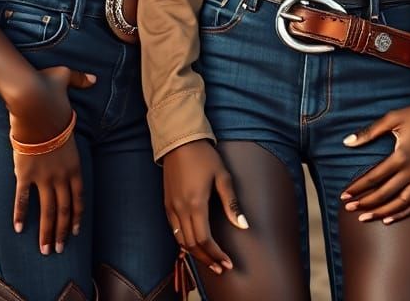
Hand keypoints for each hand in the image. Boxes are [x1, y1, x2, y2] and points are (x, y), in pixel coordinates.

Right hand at [7, 65, 96, 254]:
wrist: (32, 99)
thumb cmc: (50, 91)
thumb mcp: (70, 83)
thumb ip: (82, 82)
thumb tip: (93, 77)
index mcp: (75, 158)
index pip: (79, 193)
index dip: (78, 213)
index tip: (76, 229)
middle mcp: (62, 171)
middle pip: (65, 208)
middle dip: (63, 230)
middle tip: (59, 249)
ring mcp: (43, 174)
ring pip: (47, 210)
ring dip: (46, 231)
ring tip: (46, 250)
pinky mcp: (25, 172)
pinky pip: (22, 198)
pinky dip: (20, 214)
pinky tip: (18, 228)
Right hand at [163, 140, 247, 274]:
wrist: (179, 142)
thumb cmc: (204, 156)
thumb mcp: (222, 176)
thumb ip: (232, 203)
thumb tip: (243, 225)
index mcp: (196, 203)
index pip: (204, 239)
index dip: (216, 254)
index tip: (227, 263)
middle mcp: (180, 209)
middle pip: (192, 245)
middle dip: (207, 259)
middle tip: (221, 268)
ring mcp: (171, 208)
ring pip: (181, 241)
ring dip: (195, 254)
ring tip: (210, 261)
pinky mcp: (166, 205)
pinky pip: (174, 231)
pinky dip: (184, 243)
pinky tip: (194, 245)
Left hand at [341, 93, 409, 223]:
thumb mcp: (392, 118)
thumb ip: (369, 132)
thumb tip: (346, 143)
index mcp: (401, 156)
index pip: (374, 178)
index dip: (357, 188)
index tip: (344, 195)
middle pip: (384, 194)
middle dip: (365, 203)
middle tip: (349, 208)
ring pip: (401, 204)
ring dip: (382, 213)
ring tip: (366, 218)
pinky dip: (403, 213)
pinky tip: (390, 218)